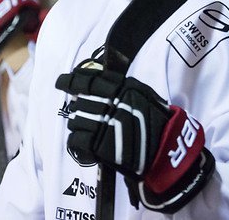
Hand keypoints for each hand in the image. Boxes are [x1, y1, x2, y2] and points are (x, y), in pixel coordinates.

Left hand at [55, 63, 214, 212]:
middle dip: (77, 104)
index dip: (71, 79)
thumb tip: (98, 79)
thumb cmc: (157, 120)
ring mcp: (103, 125)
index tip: (62, 81)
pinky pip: (76, 139)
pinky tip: (85, 142)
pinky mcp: (99, 146)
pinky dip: (77, 140)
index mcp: (121, 89)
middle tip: (79, 108)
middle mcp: (109, 104)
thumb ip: (122, 86)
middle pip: (79, 99)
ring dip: (78, 122)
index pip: (88, 79)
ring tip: (88, 127)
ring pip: (75, 119)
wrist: (166, 149)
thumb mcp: (144, 93)